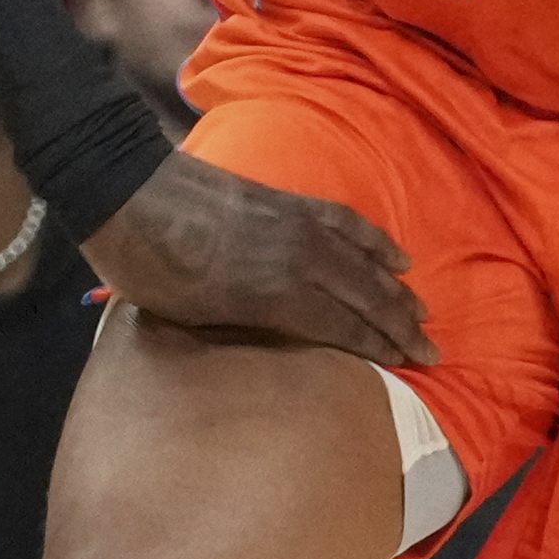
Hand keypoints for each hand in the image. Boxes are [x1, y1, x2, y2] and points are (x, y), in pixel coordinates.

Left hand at [85, 154, 427, 366]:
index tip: (409, 365)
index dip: (379, 347)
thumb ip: (243, 328)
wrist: (125, 193)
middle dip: (400, 325)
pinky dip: (374, 240)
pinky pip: (344, 221)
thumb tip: (278, 344)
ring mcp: (295, 225)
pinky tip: (395, 256)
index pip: (343, 328)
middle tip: (432, 350)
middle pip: (364, 297)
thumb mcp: (191, 317)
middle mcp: (297, 261)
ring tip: (422, 311)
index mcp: (273, 297)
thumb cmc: (146, 268)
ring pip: (363, 261)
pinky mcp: (285, 200)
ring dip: (396, 288)